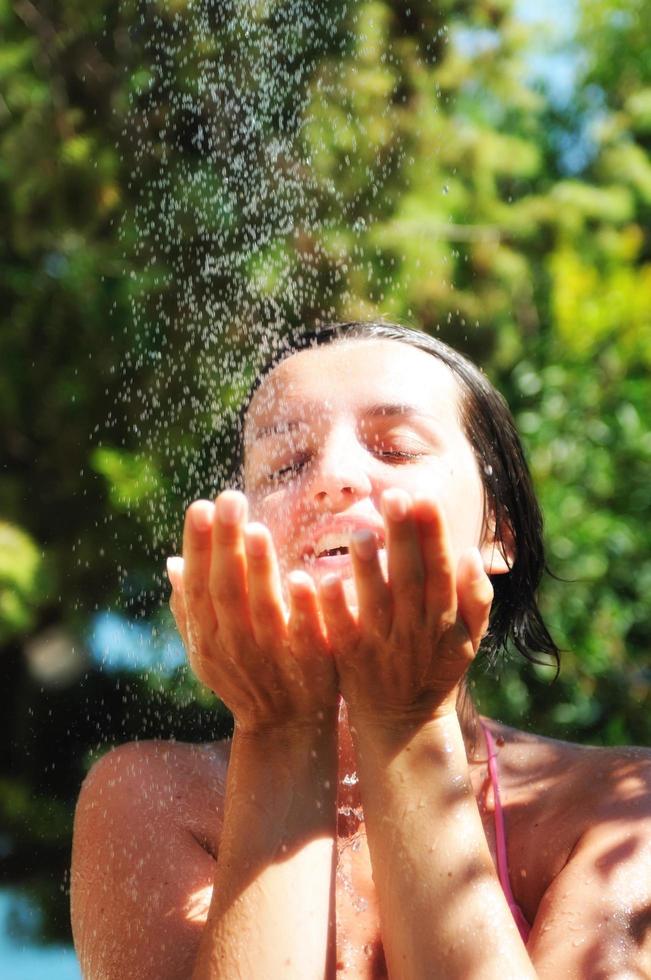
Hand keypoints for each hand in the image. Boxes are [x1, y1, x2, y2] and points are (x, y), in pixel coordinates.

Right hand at [166, 491, 337, 734]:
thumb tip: (171, 562)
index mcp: (207, 637)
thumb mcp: (210, 646)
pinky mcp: (309, 667)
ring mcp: (270, 658)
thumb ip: (192, 608)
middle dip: (226, 544)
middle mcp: (232, 647)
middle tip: (230, 498)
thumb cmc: (248, 674)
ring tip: (259, 529)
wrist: (285, 729)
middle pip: (225, 591)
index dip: (199, 546)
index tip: (202, 505)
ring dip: (258, 570)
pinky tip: (304, 578)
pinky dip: (303, 609)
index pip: (198, 584)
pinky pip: (304, 635)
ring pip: (261, 610)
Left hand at [317, 489, 492, 728]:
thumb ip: (476, 598)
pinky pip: (341, 630)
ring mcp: (382, 643)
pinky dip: (333, 607)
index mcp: (443, 616)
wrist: (404, 723)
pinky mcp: (350, 658)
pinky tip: (322, 580)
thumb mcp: (468, 638)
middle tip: (394, 496)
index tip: (424, 496)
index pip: (441, 567)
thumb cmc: (435, 669)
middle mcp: (415, 628)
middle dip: (404, 537)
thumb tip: (472, 554)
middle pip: (410, 577)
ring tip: (362, 533)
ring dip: (370, 569)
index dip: (433, 533)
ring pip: (377, 602)